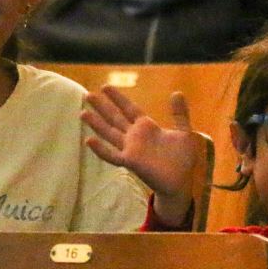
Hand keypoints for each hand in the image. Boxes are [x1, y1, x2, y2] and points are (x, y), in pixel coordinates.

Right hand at [82, 86, 201, 224]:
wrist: (182, 182)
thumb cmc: (183, 159)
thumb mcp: (184, 131)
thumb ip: (179, 113)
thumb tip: (177, 92)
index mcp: (147, 127)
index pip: (129, 108)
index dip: (117, 98)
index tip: (105, 86)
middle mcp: (135, 136)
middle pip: (115, 118)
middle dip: (102, 106)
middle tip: (88, 94)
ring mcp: (131, 149)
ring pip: (109, 133)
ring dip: (97, 124)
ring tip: (83, 112)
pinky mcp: (130, 162)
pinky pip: (112, 155)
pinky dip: (100, 149)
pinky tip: (88, 140)